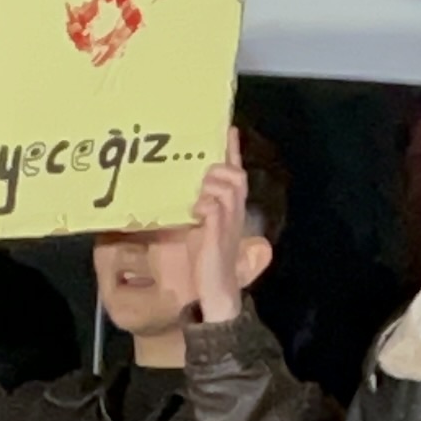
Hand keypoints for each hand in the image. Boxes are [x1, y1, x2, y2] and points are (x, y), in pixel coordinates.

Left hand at [190, 141, 248, 328]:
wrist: (215, 291)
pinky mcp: (218, 235)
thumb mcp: (200, 227)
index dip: (232, 152)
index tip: (228, 129)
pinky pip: (213, 207)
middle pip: (236, 175)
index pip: (236, 174)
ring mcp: (228, 223)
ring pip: (228, 186)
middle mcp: (235, 213)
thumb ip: (198, 207)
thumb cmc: (205, 260)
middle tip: (203, 177)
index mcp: (231, 209)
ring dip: (211, 186)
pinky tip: (196, 214)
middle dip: (220, 169)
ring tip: (199, 200)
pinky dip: (204, 205)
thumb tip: (184, 191)